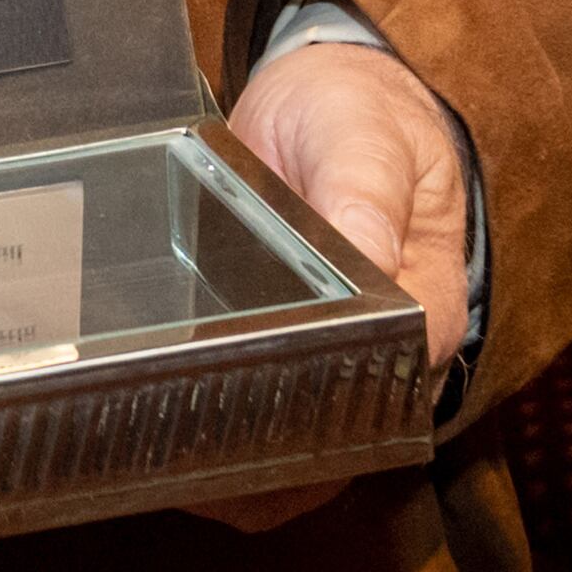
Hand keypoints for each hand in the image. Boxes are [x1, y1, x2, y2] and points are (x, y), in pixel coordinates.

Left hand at [192, 37, 473, 531]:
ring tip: (148, 458)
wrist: (323, 105)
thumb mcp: (364, 132)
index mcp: (427, 304)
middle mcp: (389, 355)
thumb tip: (370, 251)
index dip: (326, 406)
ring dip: (229, 465)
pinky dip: (206, 446)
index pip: (391, 382)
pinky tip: (144, 441)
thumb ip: (364, 185)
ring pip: (294, 454)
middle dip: (265, 458)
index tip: (250, 410)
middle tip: (177, 449)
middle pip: (338, 440)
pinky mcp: (284, 361)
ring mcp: (335, 364)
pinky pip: (254, 429)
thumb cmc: (357, 117)